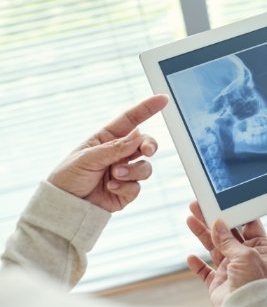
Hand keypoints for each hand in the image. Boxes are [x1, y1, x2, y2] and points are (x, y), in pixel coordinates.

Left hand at [47, 95, 168, 211]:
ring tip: (115, 175)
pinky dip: (126, 187)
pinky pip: (138, 186)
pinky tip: (111, 188)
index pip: (130, 120)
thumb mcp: (87, 158)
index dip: (147, 108)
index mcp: (107, 139)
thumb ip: (114, 148)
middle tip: (147, 150)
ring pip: (145, 166)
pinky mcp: (126, 190)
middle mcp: (119, 153)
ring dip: (133, 171)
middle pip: (145, 143)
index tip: (162, 99)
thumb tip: (138, 136)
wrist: (64, 207)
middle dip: (150, 145)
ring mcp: (124, 172)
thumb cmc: (68, 177)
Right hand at [186, 201, 266, 306]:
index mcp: (258, 247)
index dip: (234, 212)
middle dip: (212, 219)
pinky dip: (197, 264)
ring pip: (213, 247)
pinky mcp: (218, 283)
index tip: (222, 200)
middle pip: (226, 233)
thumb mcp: (245, 255)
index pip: (247, 224)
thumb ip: (229, 240)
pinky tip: (190, 256)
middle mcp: (244, 256)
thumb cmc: (255, 283)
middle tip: (199, 205)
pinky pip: (205, 271)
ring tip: (190, 219)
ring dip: (202, 234)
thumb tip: (218, 223)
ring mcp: (230, 269)